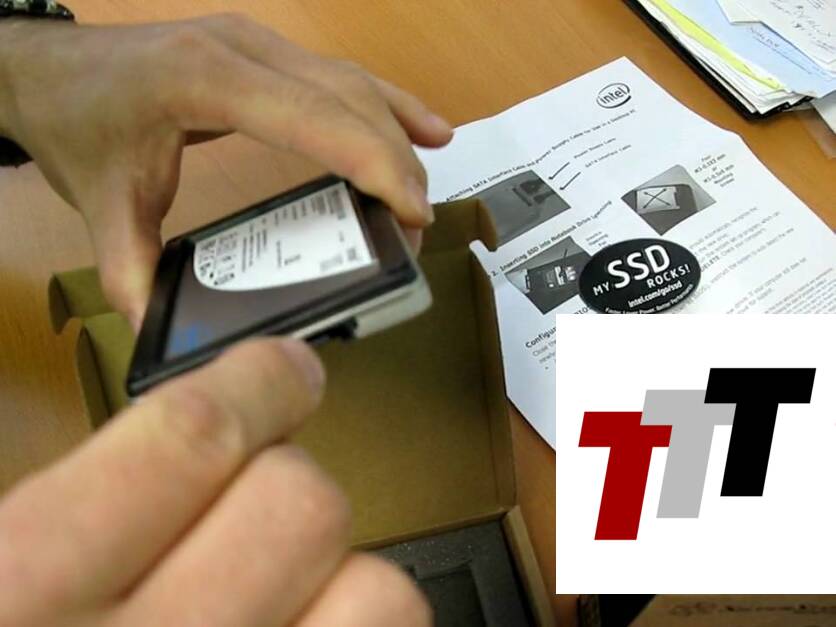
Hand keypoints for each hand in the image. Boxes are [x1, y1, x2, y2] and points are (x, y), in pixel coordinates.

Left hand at [0, 15, 451, 329]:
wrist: (50, 71)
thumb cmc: (78, 121)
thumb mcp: (101, 200)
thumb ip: (131, 270)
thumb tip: (160, 333)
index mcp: (204, 79)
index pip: (314, 116)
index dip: (374, 160)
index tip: (410, 210)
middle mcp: (243, 49)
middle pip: (348, 97)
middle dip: (395, 160)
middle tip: (416, 225)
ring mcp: (258, 45)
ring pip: (353, 82)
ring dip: (398, 133)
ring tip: (424, 190)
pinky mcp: (266, 54)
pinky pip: (341, 75)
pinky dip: (389, 102)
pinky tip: (426, 125)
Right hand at [0, 338, 429, 625]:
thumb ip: (60, 516)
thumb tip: (187, 440)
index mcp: (17, 596)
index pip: (191, 439)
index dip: (256, 383)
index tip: (286, 369)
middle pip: (303, 505)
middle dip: (287, 485)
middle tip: (255, 506)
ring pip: (380, 599)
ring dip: (347, 579)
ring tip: (290, 598)